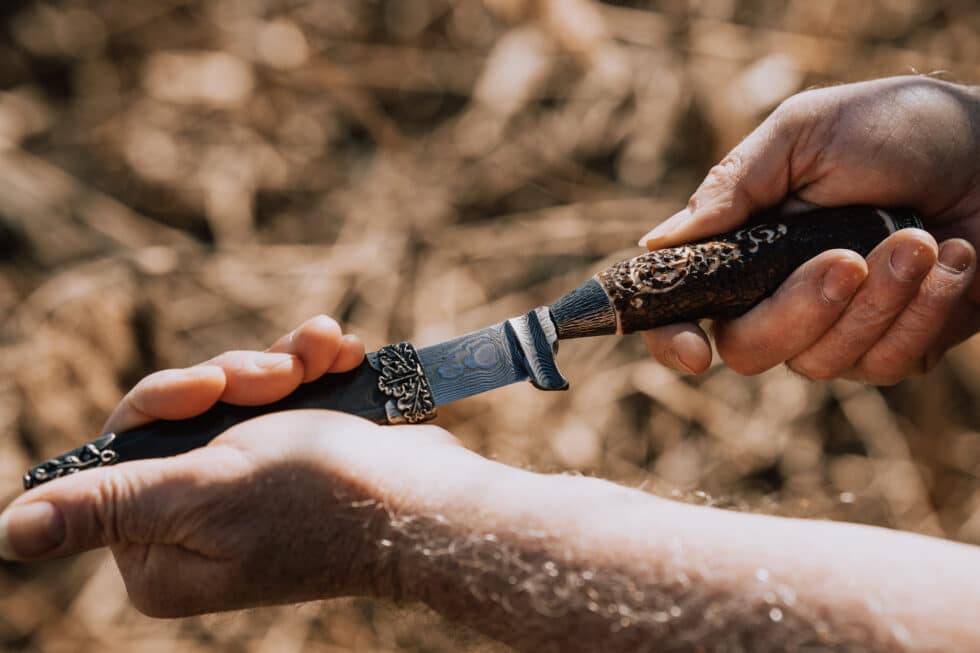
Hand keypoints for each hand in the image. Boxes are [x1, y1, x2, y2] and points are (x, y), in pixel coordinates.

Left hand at [0, 316, 481, 616]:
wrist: (426, 498)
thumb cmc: (322, 498)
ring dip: (280, 362)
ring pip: (234, 391)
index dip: (165, 400)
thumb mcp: (205, 492)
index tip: (211, 388)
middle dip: (233, 378)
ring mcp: (248, 484)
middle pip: (180, 412)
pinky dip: (309, 366)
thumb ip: (110, 504)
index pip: (123, 447)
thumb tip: (11, 532)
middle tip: (280, 376)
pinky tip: (339, 354)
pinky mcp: (292, 454)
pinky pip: (280, 392)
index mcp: (161, 548)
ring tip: (325, 356)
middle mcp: (197, 519)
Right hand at [639, 76, 979, 383]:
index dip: (672, 338)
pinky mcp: (895, 347)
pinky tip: (956, 259)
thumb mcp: (806, 133)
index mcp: (743, 244)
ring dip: (879, 300)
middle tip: (848, 258)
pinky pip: (887, 362)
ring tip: (923, 237)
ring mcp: (835, 329)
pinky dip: (925, 310)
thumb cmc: (899, 128)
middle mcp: (778, 294)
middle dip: (798, 310)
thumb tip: (659, 242)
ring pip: (822, 361)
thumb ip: (735, 184)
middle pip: (747, 349)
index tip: (694, 354)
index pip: (684, 306)